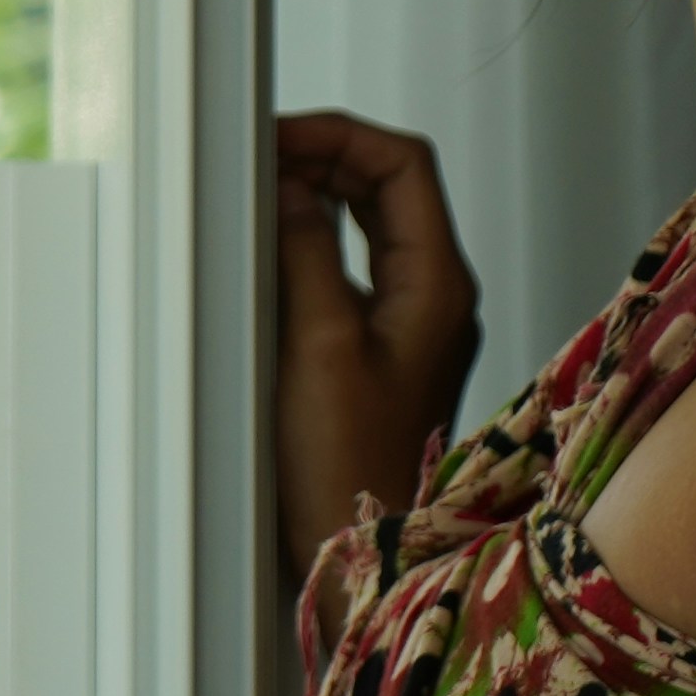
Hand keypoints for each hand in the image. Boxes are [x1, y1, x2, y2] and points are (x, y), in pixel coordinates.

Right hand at [272, 110, 481, 575]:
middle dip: (325, 160)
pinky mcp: (380, 356)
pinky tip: (267, 259)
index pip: (404, 166)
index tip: (278, 136)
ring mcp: (412, 328)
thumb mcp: (316, 344)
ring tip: (256, 197)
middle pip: (390, 190)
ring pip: (371, 229)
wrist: (360, 559)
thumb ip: (306, 251)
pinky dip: (311, 249)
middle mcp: (436, 299)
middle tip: (257, 159)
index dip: (340, 136)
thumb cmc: (347, 470)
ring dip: (316, 202)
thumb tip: (291, 187)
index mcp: (440, 285)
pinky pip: (353, 274)